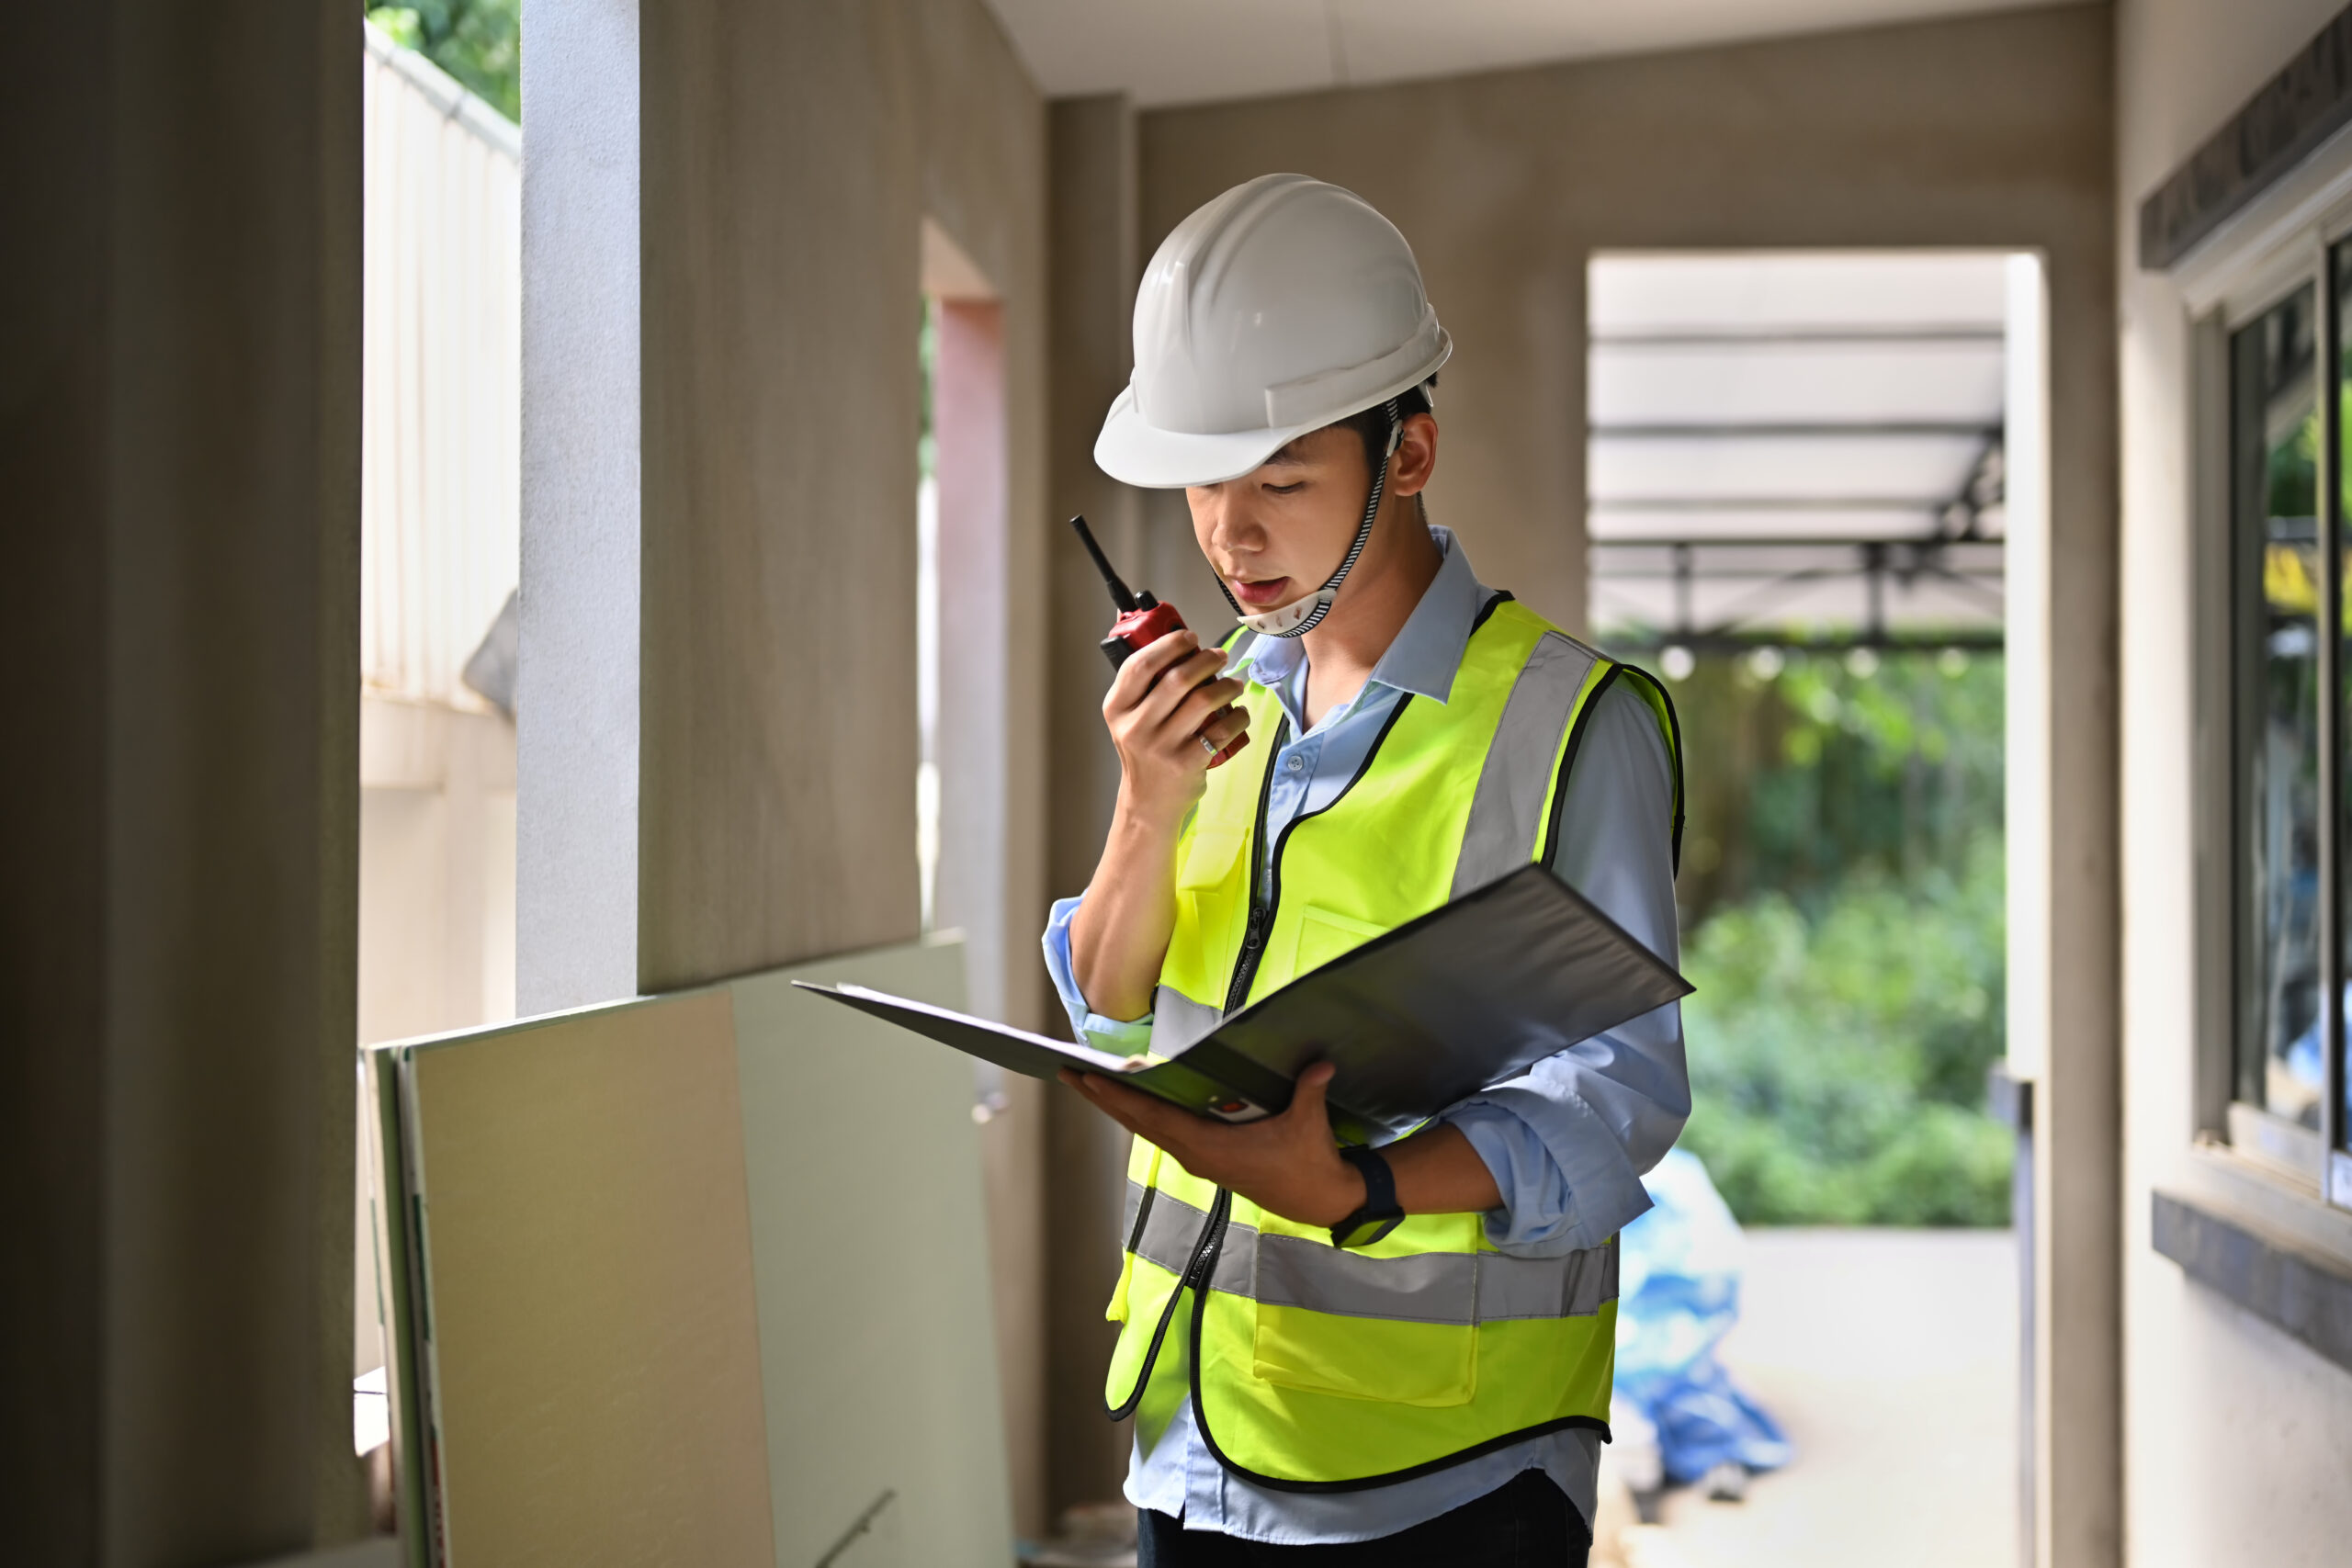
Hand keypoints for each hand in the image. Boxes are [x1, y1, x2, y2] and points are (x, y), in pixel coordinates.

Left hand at [1059, 1062, 1363, 1227]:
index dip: (1121, 1098)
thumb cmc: (1310, 1163)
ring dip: (1117, 1105)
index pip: (1155, 1118)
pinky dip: (1141, 1113)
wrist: (1319, 1201)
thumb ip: (1310, 1092)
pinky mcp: (1205, 1159)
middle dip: (1102, 1098)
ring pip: (1146, 1129)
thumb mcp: (1309, 1125)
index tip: (1091, 1079)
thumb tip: (1320, 1065)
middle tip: (1068, 1072)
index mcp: (1211, 1148)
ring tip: (1086, 1081)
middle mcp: (1196, 1155)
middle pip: (1139, 1123)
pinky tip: (1128, 1099)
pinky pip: (1163, 1133)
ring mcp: (1198, 1158)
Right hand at [1101, 630, 1251, 824]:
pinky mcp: (1186, 764)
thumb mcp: (1130, 717)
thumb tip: (1167, 633)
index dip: (1168, 645)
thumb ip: (1144, 683)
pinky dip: (1237, 718)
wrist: (1148, 802)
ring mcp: (1160, 747)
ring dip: (1226, 686)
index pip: (1139, 665)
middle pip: (1177, 679)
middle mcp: (1135, 726)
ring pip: (1203, 701)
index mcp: (1117, 708)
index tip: (1189, 637)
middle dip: (1206, 660)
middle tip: (1220, 655)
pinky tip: (1240, 713)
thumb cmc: (1145, 751)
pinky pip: (1220, 731)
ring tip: (1234, 684)